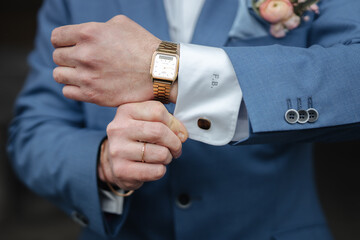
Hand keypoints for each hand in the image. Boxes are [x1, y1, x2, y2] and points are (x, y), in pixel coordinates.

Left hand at [51, 15, 166, 106]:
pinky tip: (86, 85)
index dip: (62, 41)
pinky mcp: (94, 95)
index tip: (70, 46)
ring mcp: (88, 77)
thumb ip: (97, 27)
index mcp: (89, 33)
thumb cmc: (143, 46)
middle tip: (81, 61)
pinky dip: (73, 88)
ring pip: (59, 75)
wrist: (160, 72)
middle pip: (57, 57)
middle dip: (67, 57)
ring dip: (68, 74)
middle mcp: (84, 55)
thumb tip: (84, 35)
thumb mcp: (121, 24)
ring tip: (83, 74)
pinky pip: (67, 92)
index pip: (56, 37)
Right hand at [98, 101, 187, 189]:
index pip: (158, 111)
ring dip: (168, 157)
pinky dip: (161, 170)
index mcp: (126, 110)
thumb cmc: (137, 138)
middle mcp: (118, 128)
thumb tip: (182, 134)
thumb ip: (167, 121)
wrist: (114, 161)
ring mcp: (118, 150)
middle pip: (159, 132)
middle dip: (175, 143)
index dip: (173, 124)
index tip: (176, 132)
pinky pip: (156, 171)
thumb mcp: (148, 121)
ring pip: (161, 154)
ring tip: (161, 157)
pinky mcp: (122, 170)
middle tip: (175, 148)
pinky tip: (153, 167)